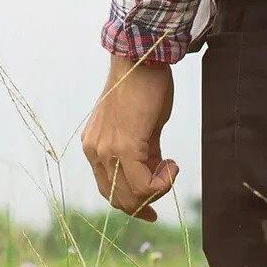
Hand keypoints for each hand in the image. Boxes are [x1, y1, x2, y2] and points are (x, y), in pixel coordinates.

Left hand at [81, 53, 178, 220]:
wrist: (141, 58)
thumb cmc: (143, 86)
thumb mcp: (139, 126)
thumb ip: (141, 152)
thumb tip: (153, 171)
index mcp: (94, 147)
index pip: (109, 190)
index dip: (132, 203)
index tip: (151, 208)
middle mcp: (95, 152)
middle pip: (119, 199)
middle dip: (146, 201)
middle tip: (167, 183)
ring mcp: (107, 151)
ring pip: (132, 195)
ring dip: (158, 189)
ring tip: (171, 167)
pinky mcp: (125, 147)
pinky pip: (143, 184)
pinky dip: (162, 182)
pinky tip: (172, 164)